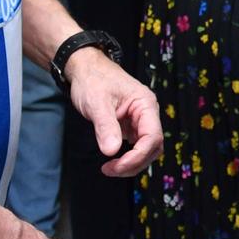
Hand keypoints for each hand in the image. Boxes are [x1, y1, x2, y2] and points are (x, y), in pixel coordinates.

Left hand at [64, 47, 162, 176]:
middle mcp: (147, 113)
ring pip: (146, 149)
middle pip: (152, 147)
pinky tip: (112, 160)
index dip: (137, 156)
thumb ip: (106, 127)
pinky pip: (136, 146)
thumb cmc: (93, 80)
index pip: (152, 137)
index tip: (116, 165)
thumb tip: (112, 151)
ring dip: (131, 163)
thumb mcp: (97, 103)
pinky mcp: (130, 125)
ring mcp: (140, 120)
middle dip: (134, 163)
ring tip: (109, 168)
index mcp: (145, 104)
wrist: (85, 68)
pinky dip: (127, 157)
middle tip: (110, 169)